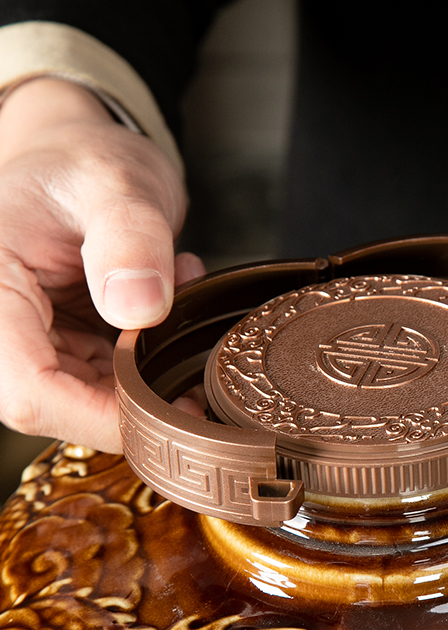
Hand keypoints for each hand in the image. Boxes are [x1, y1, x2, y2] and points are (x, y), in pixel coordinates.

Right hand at [0, 78, 202, 452]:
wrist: (84, 161)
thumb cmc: (87, 162)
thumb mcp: (114, 182)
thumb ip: (129, 238)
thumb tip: (140, 308)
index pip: (29, 391)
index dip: (99, 416)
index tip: (168, 409)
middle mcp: (2, 325)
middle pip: (59, 407)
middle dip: (134, 402)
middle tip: (195, 370)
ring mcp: (33, 340)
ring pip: (88, 401)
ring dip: (147, 374)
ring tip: (174, 305)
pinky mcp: (63, 346)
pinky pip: (106, 379)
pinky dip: (148, 359)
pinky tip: (166, 309)